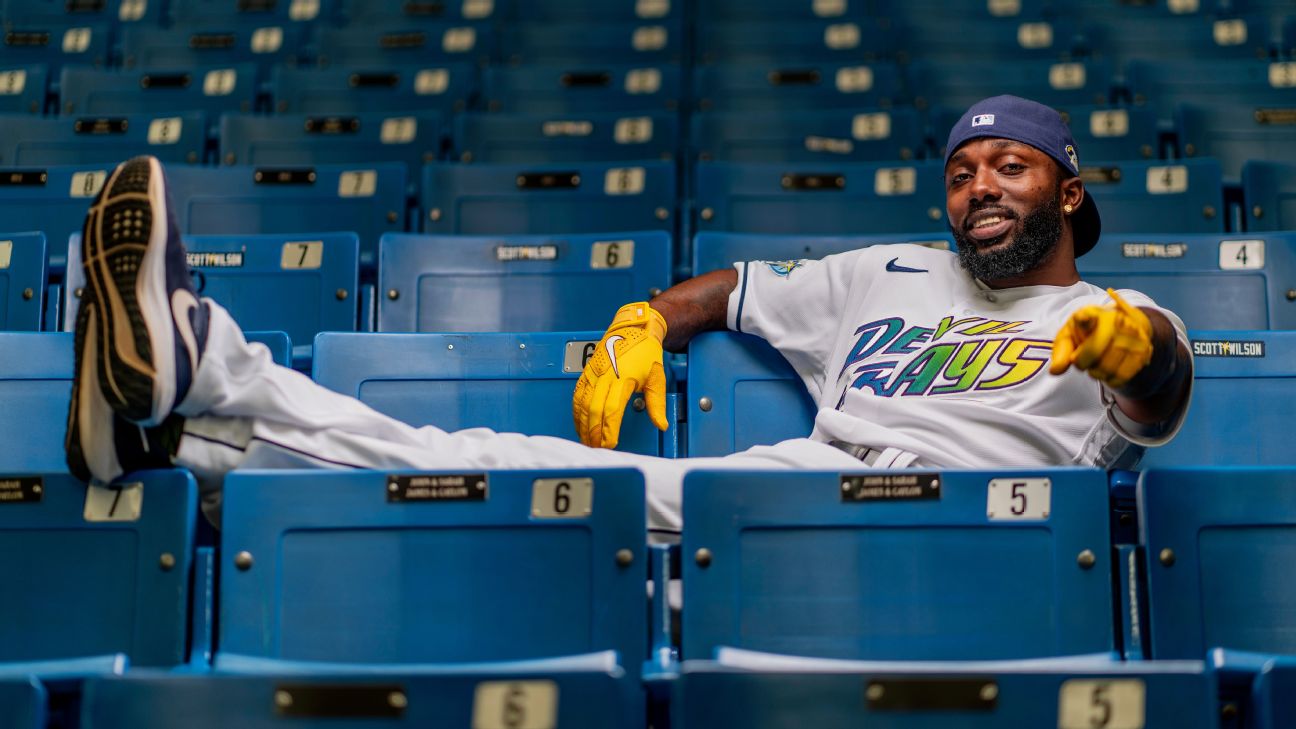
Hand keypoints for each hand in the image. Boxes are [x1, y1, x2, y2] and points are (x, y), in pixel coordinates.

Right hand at [573, 301, 668, 448]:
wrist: (633, 328)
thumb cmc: (645, 351)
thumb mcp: (656, 378)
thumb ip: (657, 404)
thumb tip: (661, 424)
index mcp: (623, 377)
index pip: (612, 409)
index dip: (608, 429)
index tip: (609, 444)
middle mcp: (605, 375)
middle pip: (594, 409)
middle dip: (593, 432)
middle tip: (596, 447)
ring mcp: (593, 373)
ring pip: (582, 403)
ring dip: (582, 424)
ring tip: (586, 440)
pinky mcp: (587, 371)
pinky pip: (577, 394)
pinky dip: (576, 411)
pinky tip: (579, 422)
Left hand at [1049, 288, 1153, 388]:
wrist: (1123, 327)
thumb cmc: (1089, 333)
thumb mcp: (1070, 335)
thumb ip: (1061, 351)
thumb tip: (1055, 371)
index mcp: (1092, 314)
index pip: (1087, 317)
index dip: (1083, 318)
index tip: (1081, 317)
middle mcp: (1115, 321)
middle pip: (1093, 353)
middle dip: (1082, 363)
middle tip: (1082, 359)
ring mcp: (1132, 335)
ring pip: (1107, 367)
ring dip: (1096, 372)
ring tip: (1096, 363)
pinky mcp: (1143, 351)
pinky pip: (1122, 376)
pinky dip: (1111, 379)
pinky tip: (1108, 371)